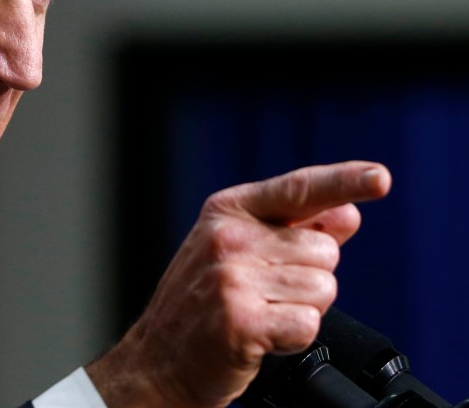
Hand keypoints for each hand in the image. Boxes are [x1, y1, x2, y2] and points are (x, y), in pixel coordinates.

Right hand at [85, 160, 390, 407]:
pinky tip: (262, 336)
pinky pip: (308, 324)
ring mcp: (231, 278)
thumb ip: (295, 229)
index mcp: (227, 212)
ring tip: (261, 314)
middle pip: (324, 250)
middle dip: (309, 278)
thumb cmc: (201, 304)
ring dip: (302, 310)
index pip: (298, 188)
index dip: (344, 181)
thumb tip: (347, 213)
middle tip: (265, 294)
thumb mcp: (237, 252)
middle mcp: (228, 237)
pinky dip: (294, 338)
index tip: (379, 178)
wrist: (158, 360)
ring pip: (323, 289)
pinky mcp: (240, 320)